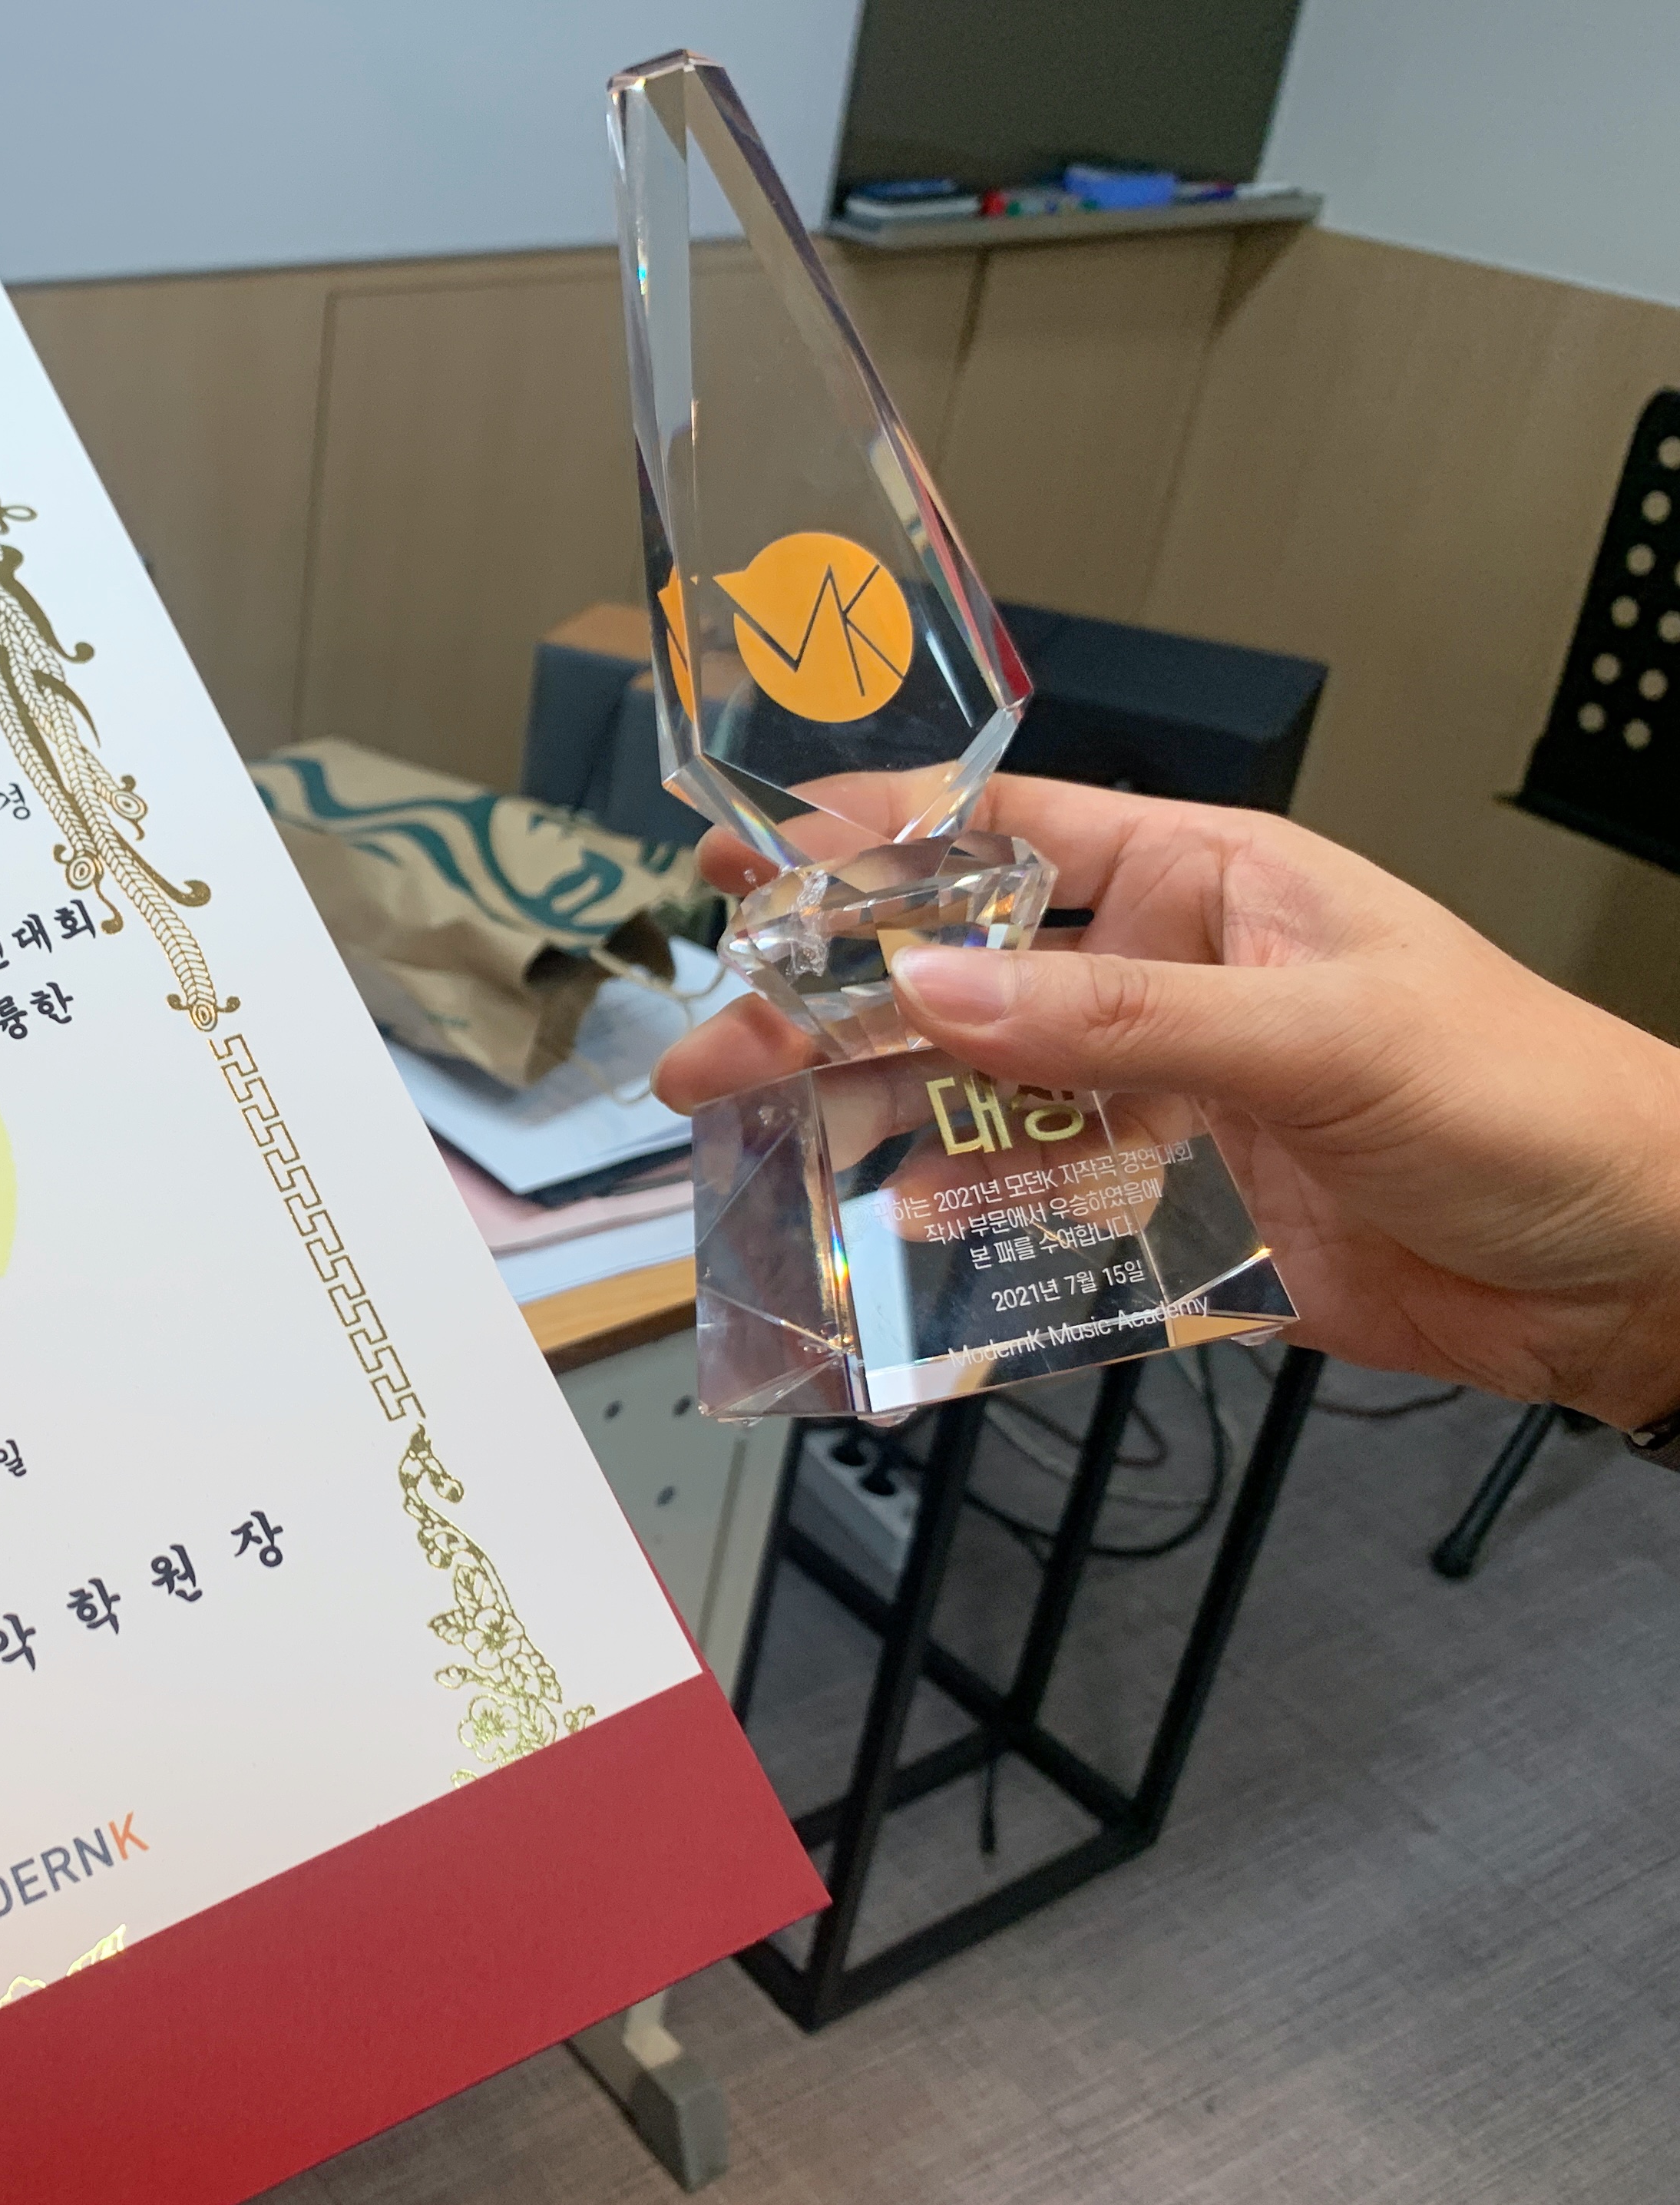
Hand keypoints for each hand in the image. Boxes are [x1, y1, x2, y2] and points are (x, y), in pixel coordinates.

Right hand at [650, 772, 1679, 1430]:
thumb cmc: (1529, 1098)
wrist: (1644, 1271)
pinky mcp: (1181, 1229)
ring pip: (984, 1115)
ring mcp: (1167, 1115)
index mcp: (1208, 890)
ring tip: (752, 1151)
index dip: (875, 843)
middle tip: (710, 1046)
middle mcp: (1167, 994)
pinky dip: (964, 1245)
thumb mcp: (1325, 1033)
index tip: (749, 853)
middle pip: (966, 992)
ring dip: (873, 1131)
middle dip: (831, 1012)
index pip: (1011, 842)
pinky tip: (889, 1249)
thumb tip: (936, 991)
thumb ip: (1122, 1020)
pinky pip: (1043, 1231)